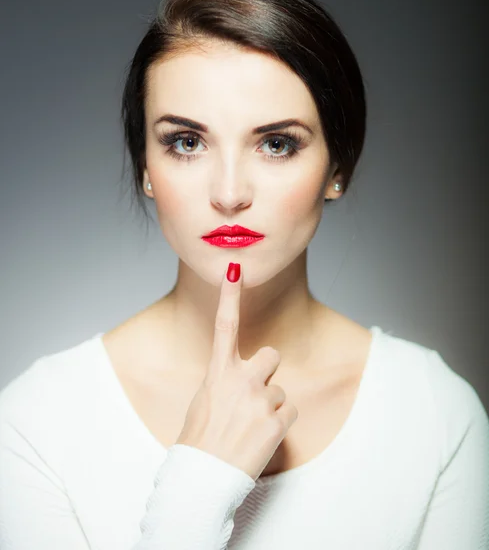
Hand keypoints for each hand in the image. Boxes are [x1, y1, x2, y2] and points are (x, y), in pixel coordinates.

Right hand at [175, 262, 298, 480]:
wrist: (202, 478)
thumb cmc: (199, 440)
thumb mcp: (204, 401)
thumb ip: (224, 382)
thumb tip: (238, 379)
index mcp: (218, 372)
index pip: (224, 324)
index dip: (229, 294)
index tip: (234, 268)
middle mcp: (241, 378)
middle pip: (271, 356)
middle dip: (267, 372)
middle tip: (252, 399)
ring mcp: (260, 398)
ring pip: (280, 391)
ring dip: (270, 408)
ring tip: (249, 429)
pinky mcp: (277, 420)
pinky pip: (289, 413)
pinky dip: (278, 426)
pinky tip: (260, 438)